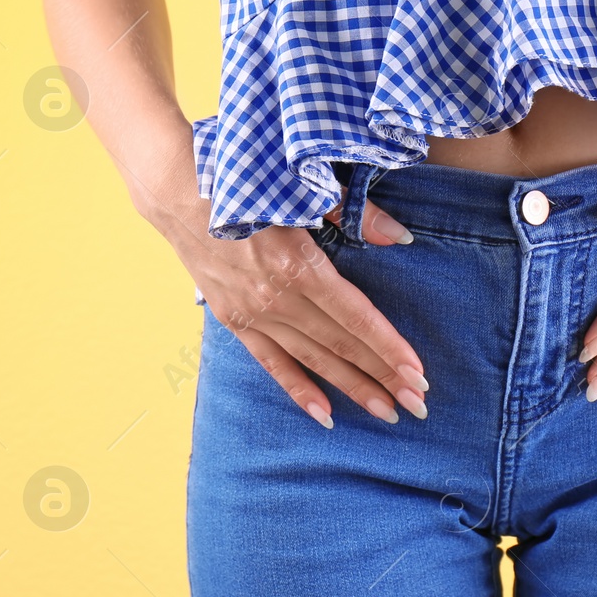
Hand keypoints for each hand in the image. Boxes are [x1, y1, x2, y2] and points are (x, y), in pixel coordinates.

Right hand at [164, 195, 427, 428]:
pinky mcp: (234, 320)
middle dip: (383, 377)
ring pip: (313, 360)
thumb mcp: (302, 189)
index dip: (390, 347)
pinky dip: (298, 390)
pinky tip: (325, 414)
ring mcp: (253, 313)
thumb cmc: (246, 182)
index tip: (419, 374)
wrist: (177, 192)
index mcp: (298, 265)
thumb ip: (355, 214)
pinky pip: (272, 363)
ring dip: (352, 388)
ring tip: (387, 414)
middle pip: (341, 345)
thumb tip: (400, 237)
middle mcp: (277, 298)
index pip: (357, 317)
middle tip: (418, 405)